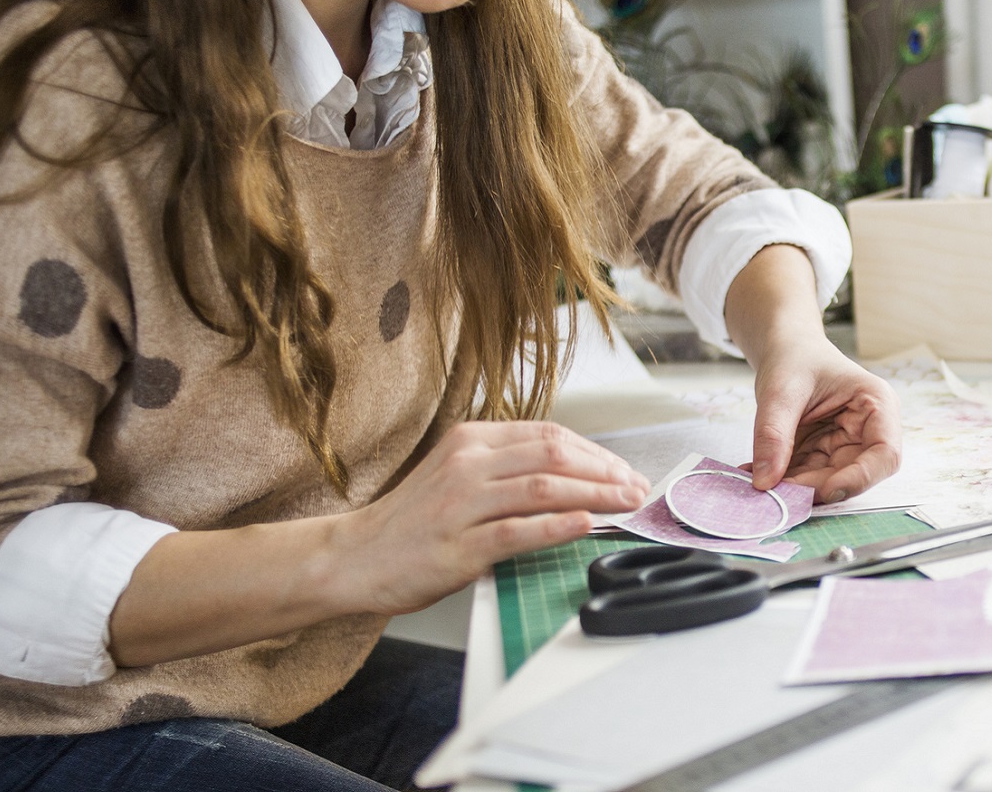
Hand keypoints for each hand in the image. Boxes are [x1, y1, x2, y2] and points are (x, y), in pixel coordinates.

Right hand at [332, 421, 648, 614]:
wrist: (354, 557)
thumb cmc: (412, 523)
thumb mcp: (458, 477)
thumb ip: (507, 470)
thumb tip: (575, 477)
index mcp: (470, 441)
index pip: (549, 435)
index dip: (597, 452)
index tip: (625, 470)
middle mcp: (467, 465)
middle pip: (554, 455)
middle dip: (606, 471)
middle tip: (637, 488)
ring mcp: (461, 505)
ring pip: (543, 488)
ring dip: (595, 495)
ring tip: (627, 504)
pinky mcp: (458, 546)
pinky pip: (518, 530)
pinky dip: (558, 526)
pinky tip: (586, 525)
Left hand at [749, 336, 900, 503]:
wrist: (786, 350)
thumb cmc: (795, 357)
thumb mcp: (781, 389)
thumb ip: (773, 433)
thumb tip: (765, 480)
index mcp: (876, 404)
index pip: (885, 454)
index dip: (860, 478)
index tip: (825, 490)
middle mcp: (868, 430)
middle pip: (854, 475)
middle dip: (815, 487)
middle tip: (776, 491)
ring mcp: (847, 445)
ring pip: (827, 482)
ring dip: (794, 488)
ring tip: (758, 479)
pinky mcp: (825, 455)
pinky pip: (807, 478)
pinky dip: (783, 480)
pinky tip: (756, 473)